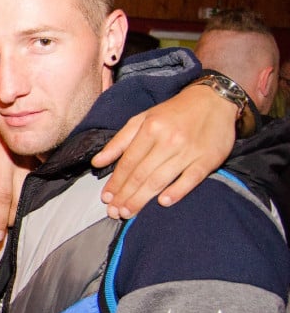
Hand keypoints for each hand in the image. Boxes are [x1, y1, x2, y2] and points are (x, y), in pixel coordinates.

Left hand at [0, 107, 35, 241]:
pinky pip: (39, 185)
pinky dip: (33, 199)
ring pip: (31, 196)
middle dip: (11, 222)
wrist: (3, 110)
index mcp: (2, 163)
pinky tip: (29, 210)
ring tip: (13, 228)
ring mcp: (35, 163)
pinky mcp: (42, 162)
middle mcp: (22, 165)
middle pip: (19, 201)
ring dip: (21, 213)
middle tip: (3, 239)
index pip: (1, 198)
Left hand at [91, 82, 234, 218]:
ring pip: (160, 179)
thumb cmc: (174, 112)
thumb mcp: (143, 118)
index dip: (115, 182)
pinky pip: (190, 179)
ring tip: (128, 213)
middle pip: (141, 174)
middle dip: (125, 195)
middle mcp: (169, 140)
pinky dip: (177, 191)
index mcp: (151, 128)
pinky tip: (163, 202)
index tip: (106, 198)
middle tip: (114, 212)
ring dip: (142, 199)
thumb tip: (97, 162)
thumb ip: (119, 141)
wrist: (215, 99)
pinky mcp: (208, 159)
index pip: (128, 162)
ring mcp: (189, 151)